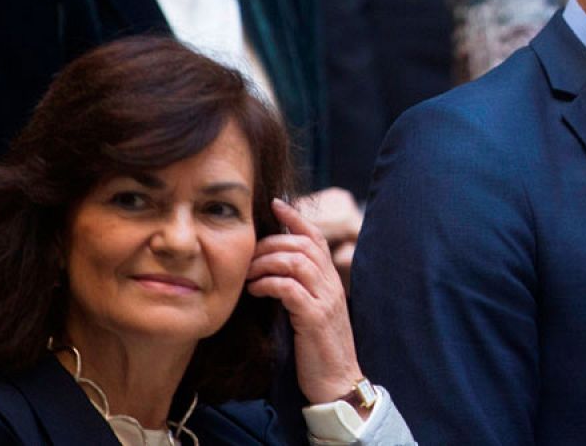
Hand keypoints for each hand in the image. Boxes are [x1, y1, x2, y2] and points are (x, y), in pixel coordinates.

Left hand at [246, 198, 367, 408]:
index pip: (315, 238)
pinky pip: (290, 289)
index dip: (296, 218)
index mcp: (330, 281)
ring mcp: (325, 301)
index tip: (276, 204)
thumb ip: (298, 290)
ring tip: (248, 273)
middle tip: (248, 255)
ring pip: (297, 262)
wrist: (337, 382)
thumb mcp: (309, 313)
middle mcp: (331, 285)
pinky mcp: (315, 319)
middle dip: (271, 243)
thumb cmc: (318, 350)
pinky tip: (255, 290)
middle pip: (303, 245)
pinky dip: (269, 283)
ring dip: (266, 262)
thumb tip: (271, 272)